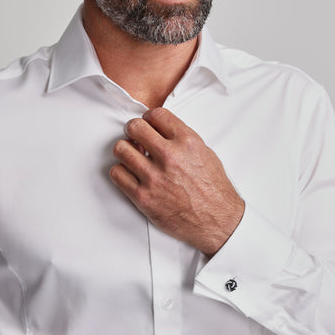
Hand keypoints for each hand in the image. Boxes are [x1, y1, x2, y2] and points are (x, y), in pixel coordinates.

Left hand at [109, 108, 243, 256]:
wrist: (217, 220)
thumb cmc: (213, 189)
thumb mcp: (205, 154)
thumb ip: (182, 139)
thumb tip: (161, 131)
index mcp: (187, 142)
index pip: (156, 114)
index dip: (149, 119)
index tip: (148, 126)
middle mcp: (170, 156)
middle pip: (134, 127)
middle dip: (134, 131)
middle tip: (136, 139)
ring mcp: (154, 177)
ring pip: (120, 149)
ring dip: (125, 151)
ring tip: (133, 158)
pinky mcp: (143, 197)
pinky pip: (116, 174)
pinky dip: (120, 172)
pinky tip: (130, 174)